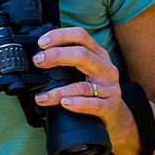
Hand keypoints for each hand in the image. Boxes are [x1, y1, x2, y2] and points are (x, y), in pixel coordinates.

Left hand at [32, 26, 138, 154]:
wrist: (117, 117)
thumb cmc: (95, 91)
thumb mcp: (85, 70)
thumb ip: (68, 61)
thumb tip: (38, 57)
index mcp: (98, 55)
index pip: (80, 36)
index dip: (59, 36)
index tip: (41, 43)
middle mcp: (105, 68)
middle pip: (82, 54)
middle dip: (56, 55)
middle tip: (37, 61)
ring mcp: (109, 88)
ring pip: (83, 85)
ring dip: (58, 91)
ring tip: (42, 96)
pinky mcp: (110, 107)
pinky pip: (94, 104)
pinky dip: (77, 104)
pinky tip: (65, 104)